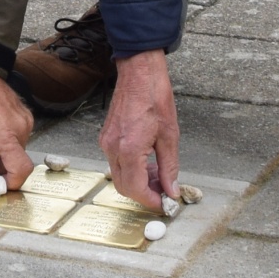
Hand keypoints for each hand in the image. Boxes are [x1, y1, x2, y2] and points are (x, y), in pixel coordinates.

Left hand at [0, 63, 34, 192]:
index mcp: (5, 136)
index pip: (21, 171)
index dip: (9, 183)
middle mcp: (21, 129)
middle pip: (18, 163)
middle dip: (0, 170)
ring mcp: (24, 120)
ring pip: (18, 151)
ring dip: (2, 156)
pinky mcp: (24, 115)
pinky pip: (19, 137)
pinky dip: (6, 142)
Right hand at [101, 50, 179, 209]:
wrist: (139, 73)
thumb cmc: (154, 97)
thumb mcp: (169, 136)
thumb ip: (169, 167)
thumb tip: (171, 188)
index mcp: (129, 149)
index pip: (135, 189)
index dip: (151, 201)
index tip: (164, 204)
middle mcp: (113, 148)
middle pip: (124, 187)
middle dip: (144, 194)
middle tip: (164, 192)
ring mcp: (106, 142)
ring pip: (119, 176)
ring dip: (138, 182)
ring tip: (159, 175)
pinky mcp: (106, 137)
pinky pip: (116, 162)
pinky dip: (131, 169)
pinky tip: (147, 162)